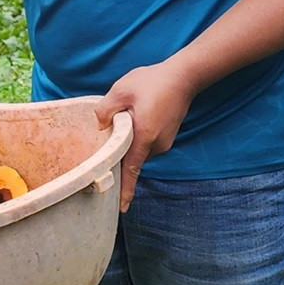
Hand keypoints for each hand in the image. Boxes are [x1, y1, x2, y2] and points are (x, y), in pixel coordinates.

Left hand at [88, 62, 200, 211]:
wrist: (183, 76)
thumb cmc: (152, 82)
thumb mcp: (121, 90)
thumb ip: (105, 110)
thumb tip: (100, 126)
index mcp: (144, 137)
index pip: (131, 170)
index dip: (125, 190)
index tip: (121, 208)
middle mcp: (157, 145)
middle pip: (131, 159)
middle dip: (118, 155)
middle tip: (104, 145)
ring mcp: (164, 142)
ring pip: (138, 150)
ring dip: (128, 142)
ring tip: (122, 121)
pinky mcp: (166, 136)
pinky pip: (146, 143)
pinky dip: (136, 137)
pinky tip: (133, 119)